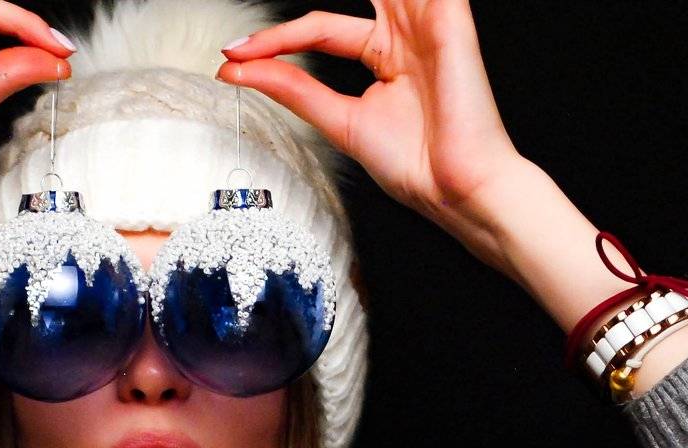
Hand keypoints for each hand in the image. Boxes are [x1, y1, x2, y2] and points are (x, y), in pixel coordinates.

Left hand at [217, 1, 525, 260]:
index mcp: (385, 56)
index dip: (275, 39)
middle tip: (255, 27)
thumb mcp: (338, 120)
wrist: (455, 189)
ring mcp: (428, 23)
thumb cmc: (415, 165)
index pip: (319, 28)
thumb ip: (293, 88)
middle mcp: (406, 35)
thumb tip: (239, 70)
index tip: (231, 55)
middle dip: (306, 10)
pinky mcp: (449, 19)